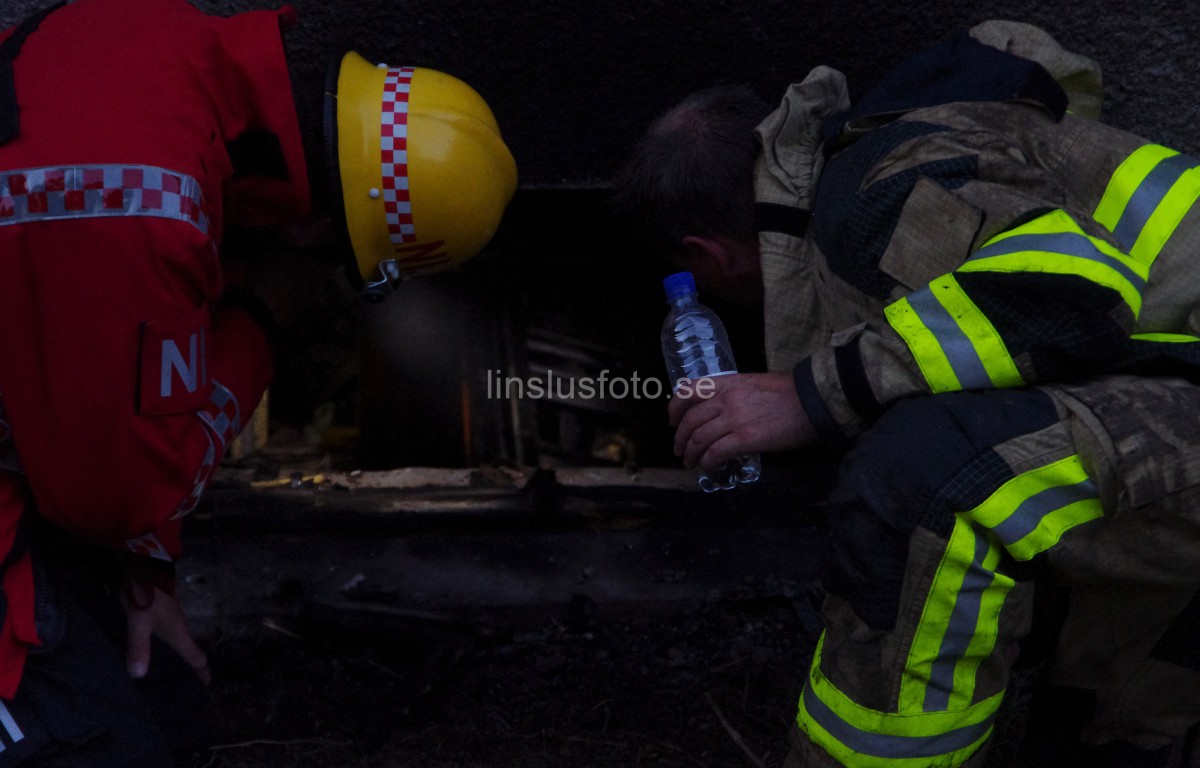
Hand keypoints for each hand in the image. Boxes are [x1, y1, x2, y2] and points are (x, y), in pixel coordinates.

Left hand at [122, 582, 210, 685]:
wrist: (145, 565)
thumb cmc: (146, 595)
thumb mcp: (139, 622)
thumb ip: (139, 647)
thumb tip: (139, 676)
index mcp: (178, 633)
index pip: (195, 656)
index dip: (202, 672)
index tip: (206, 686)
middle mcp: (179, 627)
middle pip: (190, 651)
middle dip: (192, 668)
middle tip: (187, 686)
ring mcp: (172, 619)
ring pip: (180, 643)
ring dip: (180, 657)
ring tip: (172, 671)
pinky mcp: (163, 613)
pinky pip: (169, 636)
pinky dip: (168, 647)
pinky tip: (156, 650)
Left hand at [668, 372, 816, 471]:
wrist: (814, 401)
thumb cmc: (790, 393)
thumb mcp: (755, 383)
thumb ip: (735, 394)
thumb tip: (724, 411)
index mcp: (728, 382)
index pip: (688, 391)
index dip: (675, 408)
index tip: (673, 421)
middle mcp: (726, 399)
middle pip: (690, 420)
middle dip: (680, 438)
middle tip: (681, 450)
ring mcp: (735, 419)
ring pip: (698, 438)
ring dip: (690, 453)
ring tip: (690, 462)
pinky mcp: (746, 438)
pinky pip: (715, 453)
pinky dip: (707, 462)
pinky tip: (709, 467)